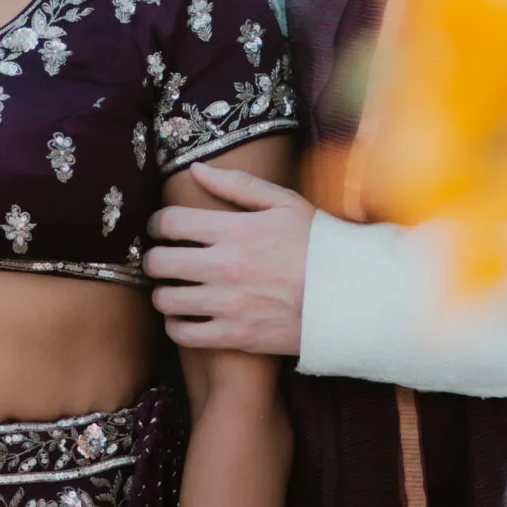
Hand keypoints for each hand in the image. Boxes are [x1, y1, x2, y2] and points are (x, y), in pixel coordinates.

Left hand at [145, 165, 314, 355]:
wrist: (351, 297)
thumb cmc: (319, 246)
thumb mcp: (285, 204)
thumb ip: (238, 185)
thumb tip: (196, 169)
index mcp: (236, 230)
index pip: (170, 222)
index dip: (156, 224)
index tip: (160, 229)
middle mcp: (226, 266)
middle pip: (158, 261)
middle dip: (154, 259)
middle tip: (163, 260)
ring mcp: (229, 304)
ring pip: (165, 299)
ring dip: (164, 293)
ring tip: (174, 289)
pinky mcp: (235, 336)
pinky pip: (183, 334)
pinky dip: (177, 326)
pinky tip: (186, 317)